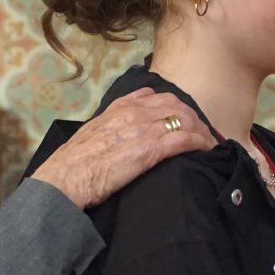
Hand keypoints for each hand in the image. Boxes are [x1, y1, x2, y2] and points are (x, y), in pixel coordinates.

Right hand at [31, 88, 215, 208]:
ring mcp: (143, 129)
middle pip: (175, 105)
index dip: (174, 106)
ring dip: (201, 130)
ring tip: (209, 143)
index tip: (182, 117)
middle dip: (192, 117)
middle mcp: (133, 112)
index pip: (155, 96)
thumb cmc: (73, 163)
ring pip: (184, 119)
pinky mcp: (150, 149)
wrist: (65, 178)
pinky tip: (207, 150)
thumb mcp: (91, 134)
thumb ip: (109, 127)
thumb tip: (120, 132)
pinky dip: (200, 143)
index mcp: (118, 108)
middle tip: (202, 133)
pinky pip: (184, 139)